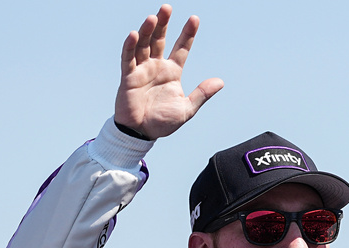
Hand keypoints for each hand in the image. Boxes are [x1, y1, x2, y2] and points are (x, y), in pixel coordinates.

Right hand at [114, 5, 223, 139]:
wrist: (142, 134)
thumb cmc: (162, 122)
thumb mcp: (187, 109)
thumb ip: (202, 94)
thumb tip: (220, 82)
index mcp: (172, 72)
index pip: (181, 48)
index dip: (188, 34)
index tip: (195, 19)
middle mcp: (156, 67)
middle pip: (159, 40)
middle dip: (163, 24)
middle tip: (167, 8)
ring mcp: (142, 70)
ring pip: (144, 45)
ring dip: (147, 31)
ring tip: (153, 17)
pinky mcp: (128, 77)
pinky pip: (128, 59)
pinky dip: (130, 46)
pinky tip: (134, 34)